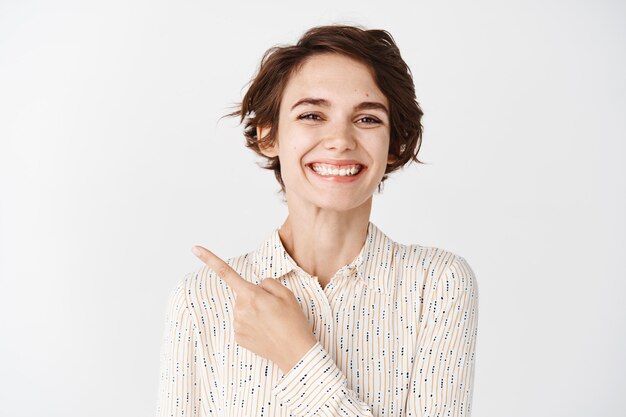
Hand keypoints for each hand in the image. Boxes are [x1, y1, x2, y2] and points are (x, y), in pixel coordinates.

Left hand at [191, 245, 317, 373]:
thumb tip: (257, 287)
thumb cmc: (293, 322)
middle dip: (255, 298)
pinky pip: (243, 324)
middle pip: (243, 295)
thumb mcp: (287, 294)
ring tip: (272, 323)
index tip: (195, 248)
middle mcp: (240, 309)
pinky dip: (253, 326)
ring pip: (243, 310)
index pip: (226, 272)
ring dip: (254, 313)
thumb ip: (268, 284)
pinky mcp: (238, 338)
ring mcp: (237, 325)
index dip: (209, 259)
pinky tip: (266, 332)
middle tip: (274, 310)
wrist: (295, 353)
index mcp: (251, 295)